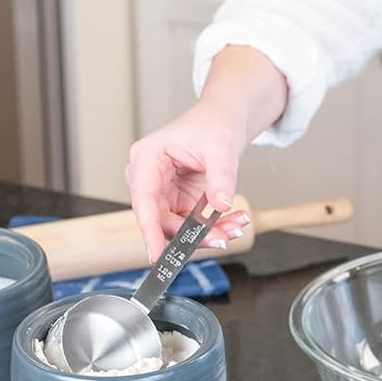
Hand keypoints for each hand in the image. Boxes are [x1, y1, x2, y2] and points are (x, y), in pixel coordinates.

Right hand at [126, 99, 252, 263]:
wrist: (222, 122)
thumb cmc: (214, 125)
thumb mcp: (221, 147)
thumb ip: (221, 177)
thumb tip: (221, 206)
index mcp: (146, 158)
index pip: (144, 202)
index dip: (150, 232)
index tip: (158, 257)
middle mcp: (148, 178)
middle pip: (162, 220)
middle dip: (193, 234)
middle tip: (225, 237)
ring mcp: (161, 193)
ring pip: (178, 228)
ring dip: (208, 233)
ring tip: (237, 226)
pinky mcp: (176, 203)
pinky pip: (190, 225)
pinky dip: (213, 227)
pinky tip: (234, 221)